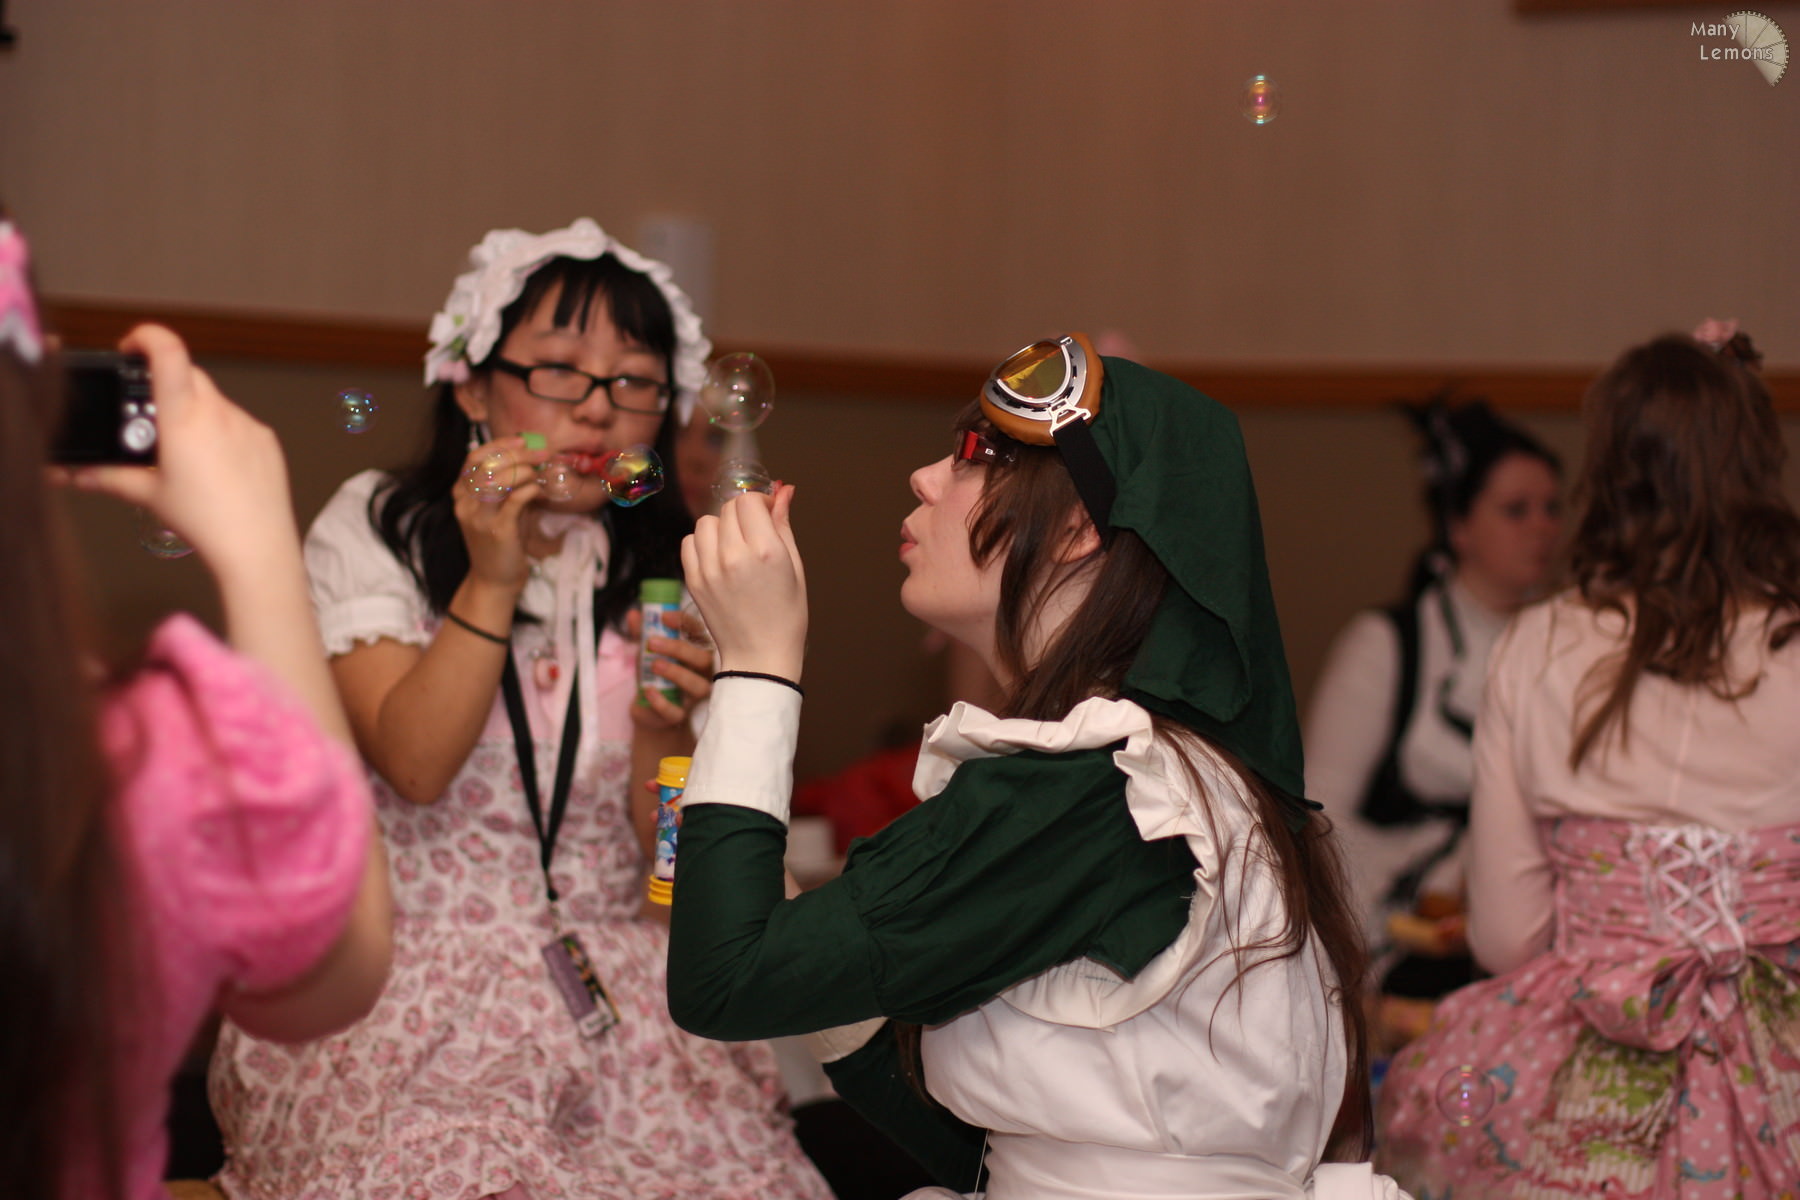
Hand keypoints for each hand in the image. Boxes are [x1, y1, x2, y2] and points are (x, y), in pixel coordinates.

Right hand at [57, 325, 297, 571]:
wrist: (256, 546)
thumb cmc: (206, 521)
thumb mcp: (149, 494)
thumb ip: (110, 478)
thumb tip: (81, 474)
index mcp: (184, 418)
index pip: (168, 352)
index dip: (148, 337)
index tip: (133, 345)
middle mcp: (218, 414)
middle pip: (189, 375)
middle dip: (166, 385)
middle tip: (151, 416)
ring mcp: (247, 425)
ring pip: (215, 401)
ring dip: (195, 412)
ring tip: (185, 451)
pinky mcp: (267, 439)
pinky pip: (239, 422)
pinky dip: (221, 431)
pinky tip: (215, 464)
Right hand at [452, 434, 548, 596]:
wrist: (495, 581)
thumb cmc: (501, 543)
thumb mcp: (500, 510)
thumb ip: (510, 487)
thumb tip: (533, 461)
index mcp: (462, 496)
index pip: (472, 459)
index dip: (497, 445)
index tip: (521, 440)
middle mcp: (465, 505)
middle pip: (485, 465)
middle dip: (516, 454)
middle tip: (541, 452)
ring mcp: (479, 518)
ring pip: (496, 479)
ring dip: (524, 469)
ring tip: (541, 469)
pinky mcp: (498, 531)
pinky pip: (513, 501)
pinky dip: (529, 488)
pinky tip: (539, 488)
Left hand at [625, 607, 713, 729]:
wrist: (648, 711)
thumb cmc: (655, 676)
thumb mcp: (647, 653)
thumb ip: (641, 634)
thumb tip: (633, 614)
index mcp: (696, 653)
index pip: (699, 633)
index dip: (684, 623)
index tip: (664, 617)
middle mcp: (701, 674)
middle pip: (703, 659)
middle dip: (679, 648)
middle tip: (652, 642)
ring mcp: (693, 697)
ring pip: (698, 686)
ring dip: (676, 673)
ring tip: (654, 665)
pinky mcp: (679, 716)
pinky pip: (677, 711)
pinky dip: (662, 702)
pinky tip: (648, 691)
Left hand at [680, 485, 806, 680]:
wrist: (760, 657)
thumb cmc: (786, 616)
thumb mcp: (795, 568)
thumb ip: (784, 525)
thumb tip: (784, 489)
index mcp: (766, 551)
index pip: (749, 501)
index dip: (759, 503)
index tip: (766, 515)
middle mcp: (734, 556)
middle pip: (728, 508)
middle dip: (742, 515)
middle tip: (754, 535)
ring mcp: (710, 569)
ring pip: (706, 522)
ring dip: (721, 528)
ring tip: (734, 548)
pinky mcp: (694, 581)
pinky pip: (689, 542)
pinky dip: (702, 544)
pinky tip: (718, 559)